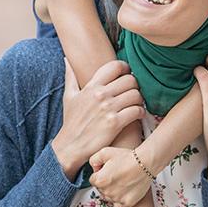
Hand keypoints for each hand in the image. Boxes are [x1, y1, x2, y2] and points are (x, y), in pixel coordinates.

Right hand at [52, 58, 144, 178]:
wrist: (70, 146)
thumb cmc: (71, 122)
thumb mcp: (69, 96)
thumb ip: (70, 76)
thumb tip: (67, 60)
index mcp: (91, 86)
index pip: (115, 66)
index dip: (124, 68)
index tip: (126, 74)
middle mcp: (100, 95)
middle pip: (130, 80)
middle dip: (134, 85)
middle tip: (132, 91)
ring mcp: (108, 109)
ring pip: (136, 94)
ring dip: (139, 99)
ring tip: (135, 103)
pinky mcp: (115, 123)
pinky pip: (137, 111)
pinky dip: (140, 112)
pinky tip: (136, 115)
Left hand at [89, 147, 152, 206]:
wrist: (145, 163)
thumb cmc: (126, 156)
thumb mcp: (105, 152)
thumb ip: (93, 160)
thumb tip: (94, 169)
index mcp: (100, 180)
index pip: (93, 180)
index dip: (100, 173)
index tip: (108, 169)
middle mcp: (107, 192)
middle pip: (101, 189)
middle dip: (106, 182)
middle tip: (117, 174)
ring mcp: (117, 199)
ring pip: (109, 197)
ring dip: (112, 191)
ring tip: (122, 181)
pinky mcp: (127, 203)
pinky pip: (118, 205)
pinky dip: (120, 200)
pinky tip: (125, 191)